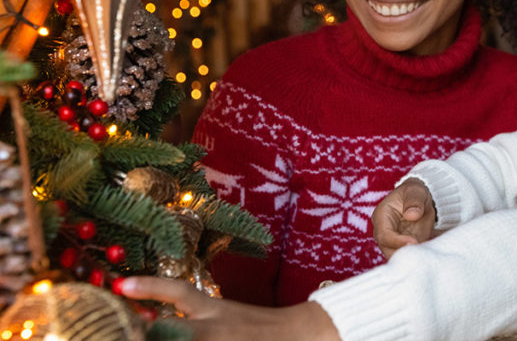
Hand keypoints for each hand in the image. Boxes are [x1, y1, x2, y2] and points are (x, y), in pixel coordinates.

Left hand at [119, 276, 339, 340]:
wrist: (300, 335)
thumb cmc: (257, 328)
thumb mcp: (224, 315)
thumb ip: (192, 316)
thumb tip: (147, 324)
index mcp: (213, 311)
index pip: (180, 293)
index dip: (150, 287)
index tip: (121, 284)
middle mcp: (212, 331)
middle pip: (165, 330)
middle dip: (138, 333)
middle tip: (113, 331)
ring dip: (156, 339)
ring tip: (129, 336)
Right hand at [372, 178, 435, 258]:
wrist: (421, 199)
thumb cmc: (414, 192)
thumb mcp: (415, 190)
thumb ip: (413, 201)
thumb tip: (411, 215)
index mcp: (382, 217)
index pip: (384, 235)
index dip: (397, 241)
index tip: (414, 242)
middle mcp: (385, 232)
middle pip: (388, 251)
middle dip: (403, 255)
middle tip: (421, 253)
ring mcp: (395, 242)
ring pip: (398, 257)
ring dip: (411, 258)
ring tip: (426, 255)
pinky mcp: (406, 248)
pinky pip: (410, 256)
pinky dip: (419, 258)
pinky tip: (429, 255)